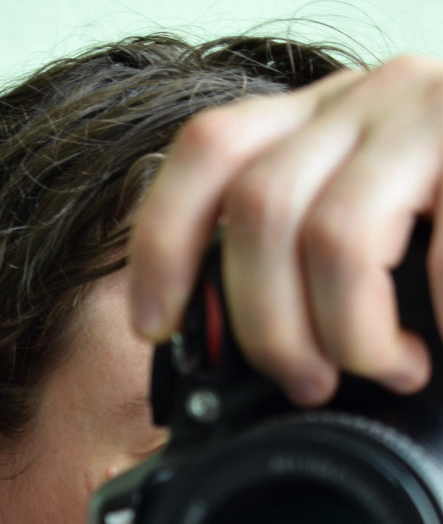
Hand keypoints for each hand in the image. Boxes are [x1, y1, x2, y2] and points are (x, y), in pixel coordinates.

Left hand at [126, 55, 442, 406]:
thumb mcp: (391, 234)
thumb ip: (322, 264)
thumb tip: (248, 353)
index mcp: (330, 119)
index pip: (208, 154)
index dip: (163, 244)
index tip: (156, 326)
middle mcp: (375, 94)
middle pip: (256, 208)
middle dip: (266, 328)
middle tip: (305, 383)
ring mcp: (436, 110)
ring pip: (330, 234)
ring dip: (346, 333)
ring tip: (384, 369)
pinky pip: (433, 254)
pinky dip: (432, 319)